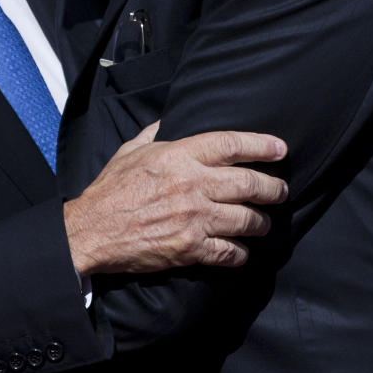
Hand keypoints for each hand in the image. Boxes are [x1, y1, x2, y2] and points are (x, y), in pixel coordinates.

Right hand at [63, 125, 287, 275]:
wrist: (92, 230)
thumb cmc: (110, 189)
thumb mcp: (130, 151)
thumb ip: (154, 132)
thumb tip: (169, 118)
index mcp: (178, 156)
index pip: (230, 144)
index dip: (261, 145)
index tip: (280, 149)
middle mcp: (192, 185)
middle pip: (249, 183)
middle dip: (273, 188)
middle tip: (281, 191)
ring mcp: (194, 218)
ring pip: (246, 219)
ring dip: (261, 222)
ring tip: (264, 223)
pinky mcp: (190, 248)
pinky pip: (229, 252)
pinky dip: (240, 253)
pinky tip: (242, 251)